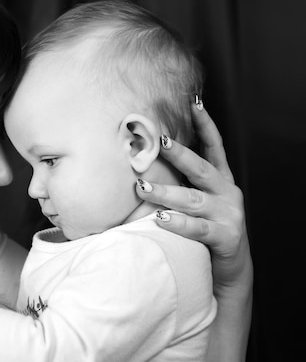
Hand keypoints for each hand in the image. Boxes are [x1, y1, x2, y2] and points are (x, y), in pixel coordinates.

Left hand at [135, 103, 251, 288]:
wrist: (231, 270)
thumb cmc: (207, 230)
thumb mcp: (199, 202)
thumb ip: (184, 183)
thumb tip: (151, 160)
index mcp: (222, 182)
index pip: (214, 148)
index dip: (206, 125)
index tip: (195, 103)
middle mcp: (227, 194)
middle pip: (201, 169)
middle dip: (180, 154)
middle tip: (159, 142)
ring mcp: (228, 215)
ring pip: (193, 200)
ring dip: (166, 193)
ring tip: (142, 187)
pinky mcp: (225, 237)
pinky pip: (197, 229)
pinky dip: (178, 223)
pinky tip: (161, 218)